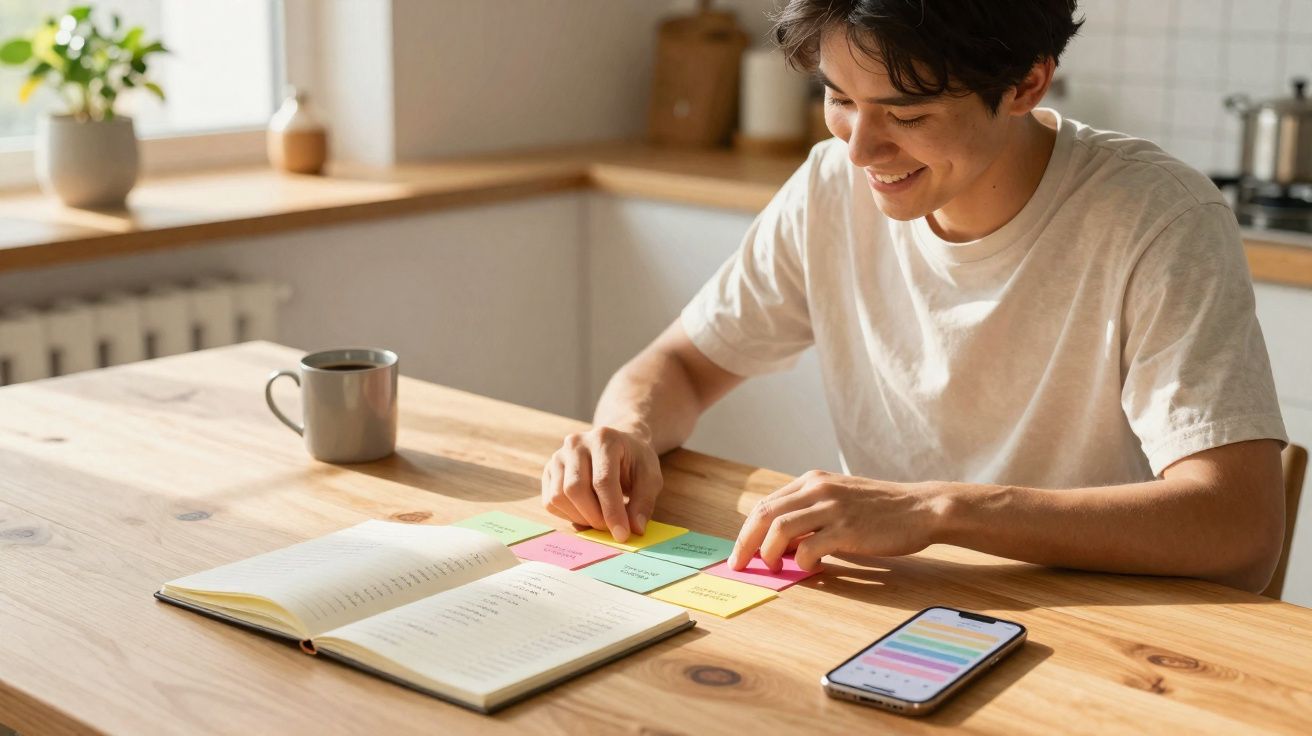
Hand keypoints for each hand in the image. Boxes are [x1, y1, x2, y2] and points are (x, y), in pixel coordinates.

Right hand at [540, 426, 662, 541]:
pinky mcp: (548, 470)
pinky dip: (568, 515)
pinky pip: (550, 501)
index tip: (622, 534)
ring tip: (600, 519)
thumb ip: (644, 502)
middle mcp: (576, 444)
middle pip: (575, 489)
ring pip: (559, 497)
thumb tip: (635, 529)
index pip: (603, 480)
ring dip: (580, 517)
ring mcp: (559, 456)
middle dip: (594, 517)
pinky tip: (586, 512)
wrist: (619, 445)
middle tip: (611, 529)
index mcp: (604, 439)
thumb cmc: (635, 461)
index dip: (612, 511)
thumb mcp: (650, 477)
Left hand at [729, 470, 947, 572]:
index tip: (739, 552)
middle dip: (746, 543)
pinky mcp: (847, 528)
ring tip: (774, 568)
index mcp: (812, 480)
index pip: (766, 504)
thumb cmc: (879, 510)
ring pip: (780, 529)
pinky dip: (802, 562)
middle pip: (765, 515)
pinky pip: (809, 548)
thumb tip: (779, 544)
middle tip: (740, 565)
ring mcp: (832, 507)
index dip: (746, 530)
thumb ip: (809, 514)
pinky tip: (812, 568)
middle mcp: (817, 488)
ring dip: (769, 553)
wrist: (920, 508)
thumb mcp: (839, 500)